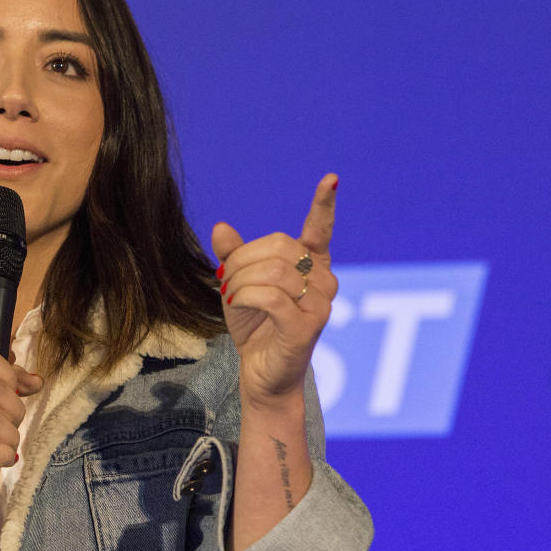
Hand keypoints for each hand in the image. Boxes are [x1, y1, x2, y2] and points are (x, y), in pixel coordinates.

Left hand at [211, 173, 337, 405]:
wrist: (261, 372)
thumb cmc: (255, 325)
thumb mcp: (238, 285)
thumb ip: (232, 256)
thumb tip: (220, 227)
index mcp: (312, 266)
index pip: (320, 229)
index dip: (324, 204)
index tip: (330, 178)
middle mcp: (323, 281)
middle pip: (279, 248)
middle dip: (243, 260)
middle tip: (227, 281)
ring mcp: (320, 304)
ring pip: (273, 272)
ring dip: (241, 281)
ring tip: (232, 296)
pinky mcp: (307, 326)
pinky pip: (270, 297)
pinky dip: (245, 296)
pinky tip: (237, 304)